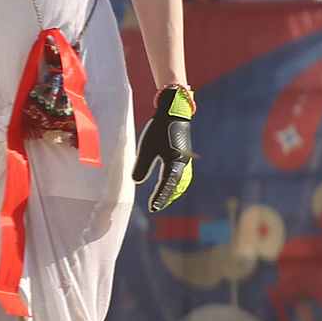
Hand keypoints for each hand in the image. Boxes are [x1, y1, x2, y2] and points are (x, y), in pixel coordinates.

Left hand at [132, 85, 194, 212]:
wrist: (174, 112)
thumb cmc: (159, 129)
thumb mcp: (147, 147)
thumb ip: (142, 165)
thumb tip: (136, 181)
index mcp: (174, 163)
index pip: (166, 185)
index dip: (159, 197)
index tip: (152, 207)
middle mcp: (182, 164)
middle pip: (176, 186)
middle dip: (167, 197)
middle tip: (156, 206)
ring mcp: (184, 159)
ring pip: (180, 181)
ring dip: (172, 191)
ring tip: (164, 198)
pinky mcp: (183, 155)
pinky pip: (181, 174)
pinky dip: (176, 182)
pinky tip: (171, 183)